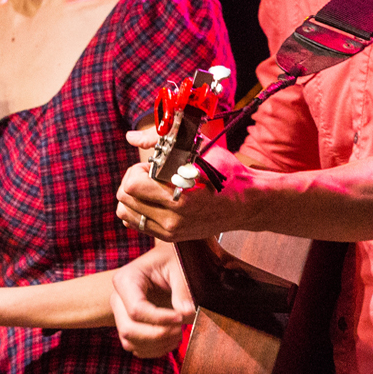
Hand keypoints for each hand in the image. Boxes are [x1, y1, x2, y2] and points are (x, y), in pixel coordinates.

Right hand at [110, 245, 195, 357]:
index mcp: (126, 279)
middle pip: (129, 330)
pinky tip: (172, 339)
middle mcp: (117, 298)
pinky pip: (136, 348)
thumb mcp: (180, 268)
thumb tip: (187, 314)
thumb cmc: (173, 259)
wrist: (169, 261)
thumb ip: (184, 290)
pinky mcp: (129, 327)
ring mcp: (121, 314)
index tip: (181, 318)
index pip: (136, 309)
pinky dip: (155, 350)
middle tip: (181, 328)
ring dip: (157, 345)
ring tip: (179, 333)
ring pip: (130, 342)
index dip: (159, 319)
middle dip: (157, 335)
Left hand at [116, 146, 259, 240]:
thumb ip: (160, 141)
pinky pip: (137, 224)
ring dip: (133, 197)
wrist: (247, 203)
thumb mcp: (199, 149)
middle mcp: (172, 219)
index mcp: (179, 197)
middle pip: (124, 199)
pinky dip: (138, 210)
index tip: (152, 166)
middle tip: (151, 175)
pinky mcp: (170, 237)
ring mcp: (170, 231)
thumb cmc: (226, 173)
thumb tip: (131, 136)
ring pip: (126, 214)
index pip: (132, 186)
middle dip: (133, 181)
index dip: (137, 170)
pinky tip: (154, 200)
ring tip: (152, 188)